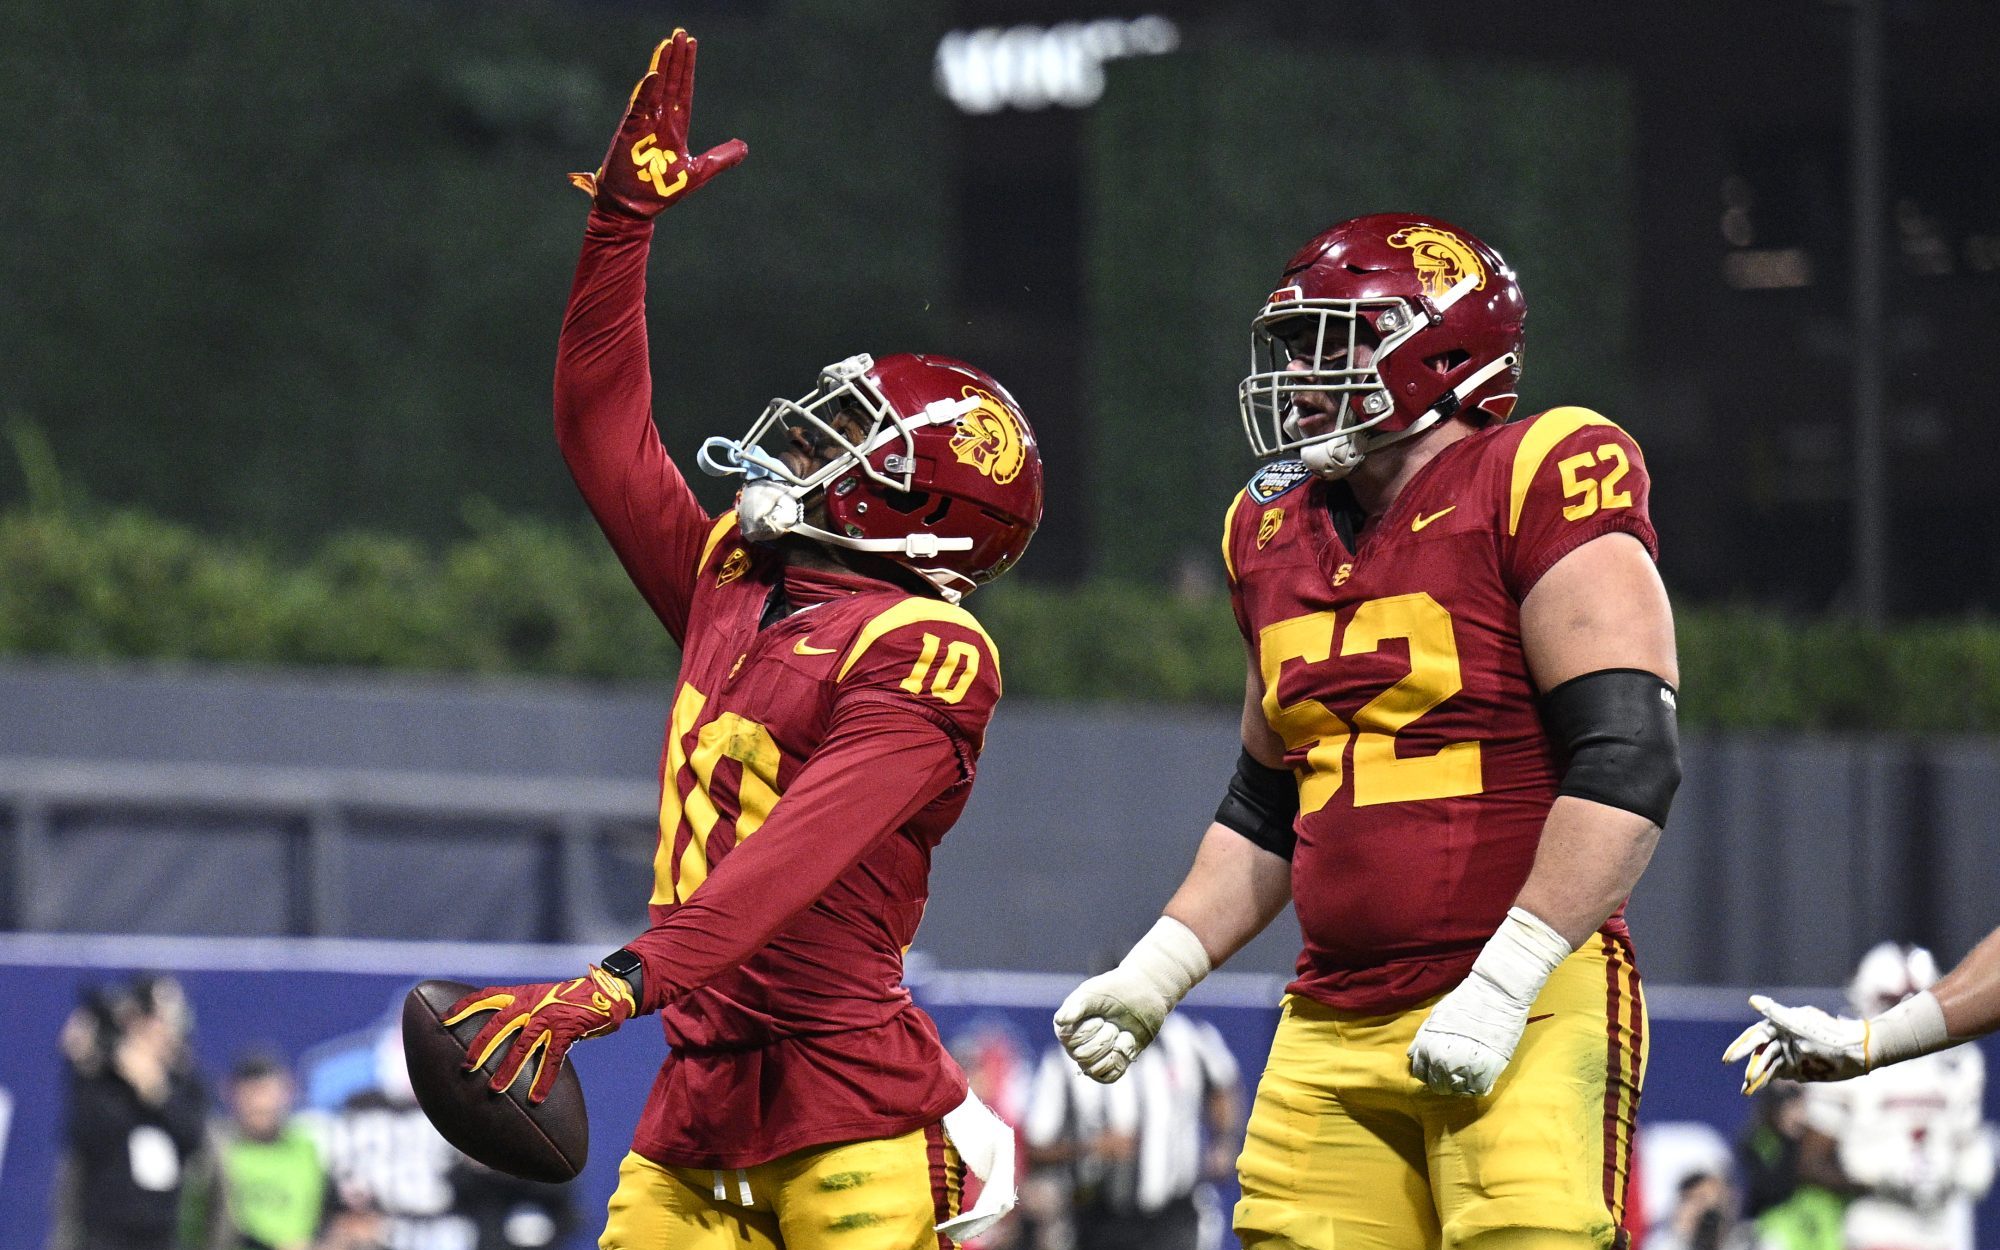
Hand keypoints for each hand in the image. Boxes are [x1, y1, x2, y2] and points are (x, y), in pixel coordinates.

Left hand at [445, 966, 634, 1102]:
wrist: (606, 992)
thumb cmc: (572, 999)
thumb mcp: (543, 998)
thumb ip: (524, 1013)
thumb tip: (502, 1037)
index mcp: (524, 995)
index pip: (487, 996)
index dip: (464, 1007)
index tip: (443, 1020)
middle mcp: (533, 1004)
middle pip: (499, 1025)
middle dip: (481, 1046)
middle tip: (466, 1067)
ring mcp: (550, 1017)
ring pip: (523, 1045)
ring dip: (508, 1069)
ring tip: (494, 1089)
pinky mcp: (568, 1030)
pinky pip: (552, 1060)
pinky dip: (543, 1080)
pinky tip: (536, 1099)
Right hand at [571, 30, 746, 216]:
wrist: (634, 208)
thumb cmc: (660, 191)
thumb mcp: (697, 173)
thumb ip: (720, 159)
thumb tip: (745, 147)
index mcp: (675, 128)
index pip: (683, 91)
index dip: (687, 69)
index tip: (691, 44)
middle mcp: (659, 121)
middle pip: (670, 83)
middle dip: (676, 59)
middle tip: (681, 33)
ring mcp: (643, 124)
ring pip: (655, 89)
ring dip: (661, 66)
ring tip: (668, 44)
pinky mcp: (630, 132)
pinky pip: (639, 107)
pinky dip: (646, 91)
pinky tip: (654, 74)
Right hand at [1054, 916, 1210, 1082]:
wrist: (1144, 992)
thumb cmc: (1116, 989)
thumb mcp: (1095, 992)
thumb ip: (1077, 1005)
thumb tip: (1060, 1021)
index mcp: (1068, 1027)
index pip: (1070, 1043)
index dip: (1087, 1032)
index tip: (1100, 1017)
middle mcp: (1077, 1045)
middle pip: (1083, 1058)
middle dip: (1104, 1039)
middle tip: (1113, 1024)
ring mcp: (1095, 1056)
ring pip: (1095, 1070)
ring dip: (1113, 1050)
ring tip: (1121, 1033)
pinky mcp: (1113, 1063)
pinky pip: (1110, 1077)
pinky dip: (1121, 1060)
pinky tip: (1127, 1043)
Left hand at [1408, 969, 1528, 1095]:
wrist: (1495, 993)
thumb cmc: (1465, 1001)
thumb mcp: (1436, 1017)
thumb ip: (1423, 1038)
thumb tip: (1413, 1055)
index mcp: (1428, 1046)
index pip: (1421, 1073)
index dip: (1428, 1074)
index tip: (1437, 1071)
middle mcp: (1442, 1059)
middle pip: (1439, 1085)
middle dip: (1444, 1082)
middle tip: (1455, 1074)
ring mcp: (1465, 1065)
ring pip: (1458, 1091)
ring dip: (1462, 1086)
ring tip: (1468, 1076)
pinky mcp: (1488, 1068)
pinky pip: (1478, 1089)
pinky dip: (1478, 1087)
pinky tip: (1479, 1078)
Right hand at [1722, 994, 1868, 1091]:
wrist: (1859, 1053)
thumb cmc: (1831, 1035)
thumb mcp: (1802, 1025)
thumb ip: (1776, 1014)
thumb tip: (1753, 1000)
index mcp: (1782, 1026)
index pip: (1756, 1036)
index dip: (1741, 1047)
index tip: (1728, 1059)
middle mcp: (1783, 1040)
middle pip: (1759, 1053)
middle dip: (1748, 1064)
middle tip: (1738, 1078)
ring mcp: (1789, 1054)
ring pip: (1766, 1066)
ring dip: (1756, 1076)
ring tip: (1746, 1090)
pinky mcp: (1797, 1068)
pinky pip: (1776, 1075)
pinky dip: (1765, 1081)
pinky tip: (1754, 1088)